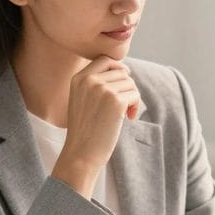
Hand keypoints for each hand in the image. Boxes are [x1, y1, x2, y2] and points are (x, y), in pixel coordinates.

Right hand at [52, 57, 140, 196]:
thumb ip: (96, 83)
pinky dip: (136, 106)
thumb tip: (124, 70)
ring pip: (130, 83)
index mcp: (78, 78)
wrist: (80, 153)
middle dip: (127, 87)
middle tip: (125, 105)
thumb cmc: (84, 130)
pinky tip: (128, 118)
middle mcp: (89, 80)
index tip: (124, 80)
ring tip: (124, 114)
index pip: (105, 60)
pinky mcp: (115, 101)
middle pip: (121, 72)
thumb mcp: (82, 100)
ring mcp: (102, 90)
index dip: (119, 68)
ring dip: (132, 97)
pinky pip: (135, 95)